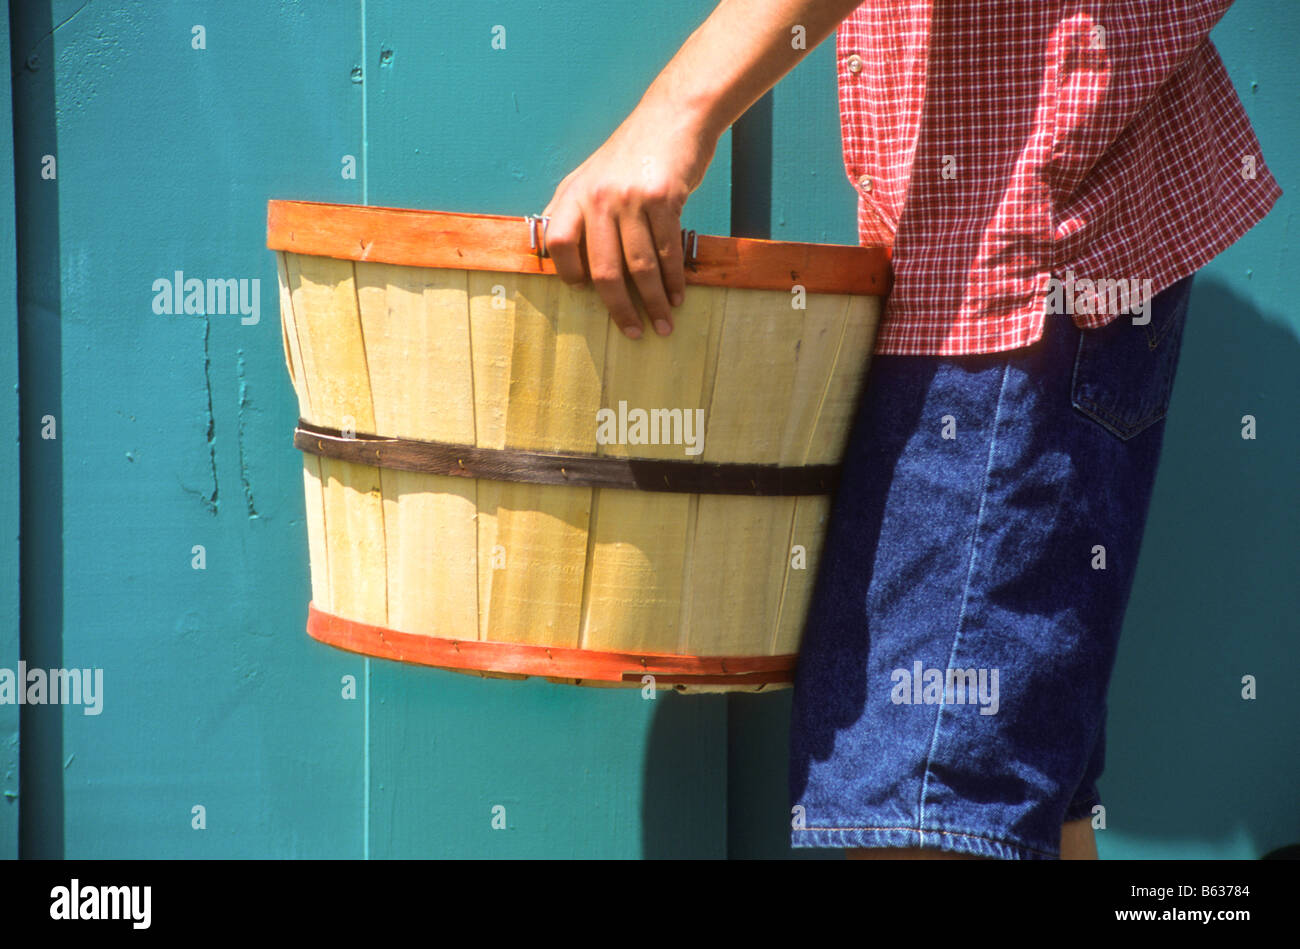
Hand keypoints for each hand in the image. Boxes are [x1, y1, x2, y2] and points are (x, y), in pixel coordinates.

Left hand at [541, 104, 718, 338]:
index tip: (586, 294)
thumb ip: (577, 211)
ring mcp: (630, 197)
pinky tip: (677, 297)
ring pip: (640, 266)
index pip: (558, 244)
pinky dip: (674, 281)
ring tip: (661, 324)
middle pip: (603, 268)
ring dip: (652, 302)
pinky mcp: (664, 198)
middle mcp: (597, 195)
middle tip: (632, 332)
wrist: (674, 117)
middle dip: (619, 308)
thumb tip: (564, 260)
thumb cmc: (632, 153)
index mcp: (574, 192)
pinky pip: (667, 252)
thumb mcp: (592, 175)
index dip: (569, 274)